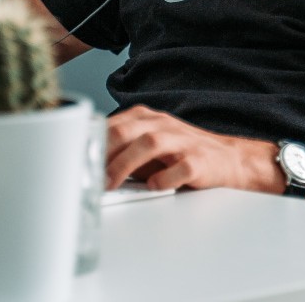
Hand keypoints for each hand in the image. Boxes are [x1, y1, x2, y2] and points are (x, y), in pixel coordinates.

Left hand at [105, 105, 281, 193]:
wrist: (227, 159)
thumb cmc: (182, 154)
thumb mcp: (149, 146)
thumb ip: (123, 150)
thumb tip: (89, 163)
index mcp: (148, 118)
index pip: (114, 124)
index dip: (93, 142)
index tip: (77, 160)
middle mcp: (163, 125)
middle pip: (127, 129)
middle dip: (104, 152)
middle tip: (89, 175)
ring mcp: (182, 141)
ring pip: (149, 143)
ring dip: (125, 164)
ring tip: (111, 183)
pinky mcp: (198, 161)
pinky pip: (178, 168)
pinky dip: (162, 179)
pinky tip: (154, 186)